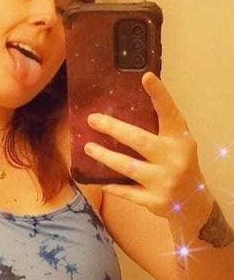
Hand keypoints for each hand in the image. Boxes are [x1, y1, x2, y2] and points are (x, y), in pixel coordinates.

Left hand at [83, 72, 209, 218]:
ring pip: (128, 166)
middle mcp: (174, 158)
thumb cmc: (178, 165)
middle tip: (92, 120)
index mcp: (180, 139)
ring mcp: (164, 181)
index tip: (146, 77)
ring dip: (105, 157)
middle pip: (139, 140)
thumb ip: (159, 130)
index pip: (169, 113)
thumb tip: (124, 110)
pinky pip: (126, 192)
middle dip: (113, 129)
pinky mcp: (154, 200)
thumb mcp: (177, 144)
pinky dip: (110, 185)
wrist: (191, 202)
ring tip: (89, 147)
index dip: (159, 95)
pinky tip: (96, 179)